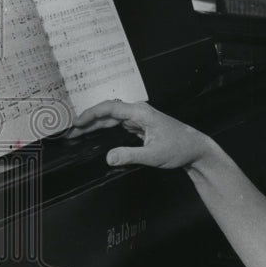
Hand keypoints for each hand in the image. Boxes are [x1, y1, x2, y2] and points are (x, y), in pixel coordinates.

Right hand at [71, 100, 210, 170]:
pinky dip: (104, 128)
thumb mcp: (154, 155)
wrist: (195, 149)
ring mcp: (139, 118)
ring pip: (111, 118)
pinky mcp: (140, 126)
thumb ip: (130, 155)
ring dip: (94, 125)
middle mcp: (138, 112)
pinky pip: (117, 124)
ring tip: (77, 133)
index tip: (76, 123)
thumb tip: (108, 157)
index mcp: (140, 112)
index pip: (110, 109)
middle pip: (107, 113)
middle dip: (87, 120)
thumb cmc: (180, 148)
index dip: (91, 114)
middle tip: (70, 132)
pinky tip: (95, 133)